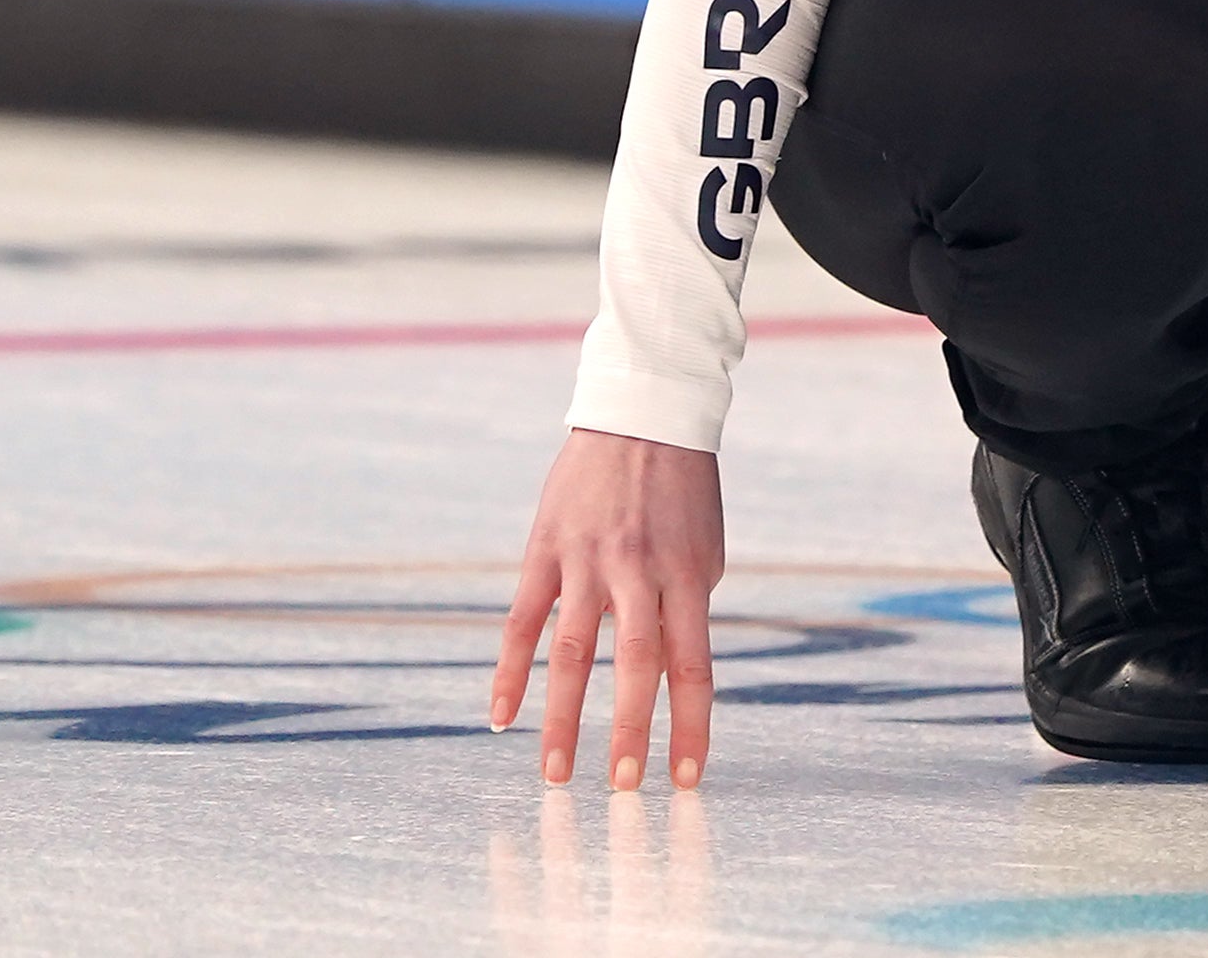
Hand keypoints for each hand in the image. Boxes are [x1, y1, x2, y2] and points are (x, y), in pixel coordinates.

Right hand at [492, 428, 726, 788]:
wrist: (641, 418)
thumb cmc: (683, 491)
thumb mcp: (706, 547)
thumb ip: (688, 607)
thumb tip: (668, 667)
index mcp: (689, 574)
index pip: (693, 665)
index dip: (691, 725)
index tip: (687, 777)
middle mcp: (639, 570)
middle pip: (636, 665)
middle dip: (628, 732)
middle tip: (621, 789)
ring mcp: (588, 560)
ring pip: (573, 652)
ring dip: (562, 718)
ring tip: (556, 774)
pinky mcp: (545, 550)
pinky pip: (522, 621)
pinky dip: (510, 672)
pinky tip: (500, 719)